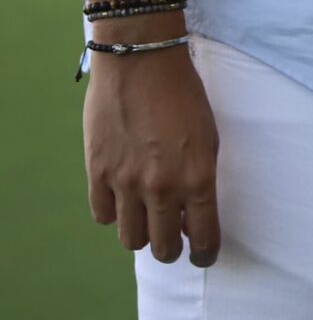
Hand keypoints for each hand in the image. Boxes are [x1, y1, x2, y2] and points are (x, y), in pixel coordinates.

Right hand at [84, 44, 221, 266]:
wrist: (142, 64)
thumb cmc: (184, 95)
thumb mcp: (208, 137)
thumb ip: (200, 179)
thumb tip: (192, 216)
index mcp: (198, 177)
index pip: (204, 236)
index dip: (205, 252)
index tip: (204, 255)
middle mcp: (162, 187)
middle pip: (162, 246)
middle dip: (171, 249)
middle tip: (173, 240)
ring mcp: (126, 183)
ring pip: (130, 238)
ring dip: (141, 233)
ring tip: (147, 218)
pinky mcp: (97, 173)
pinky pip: (102, 216)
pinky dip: (112, 212)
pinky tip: (121, 197)